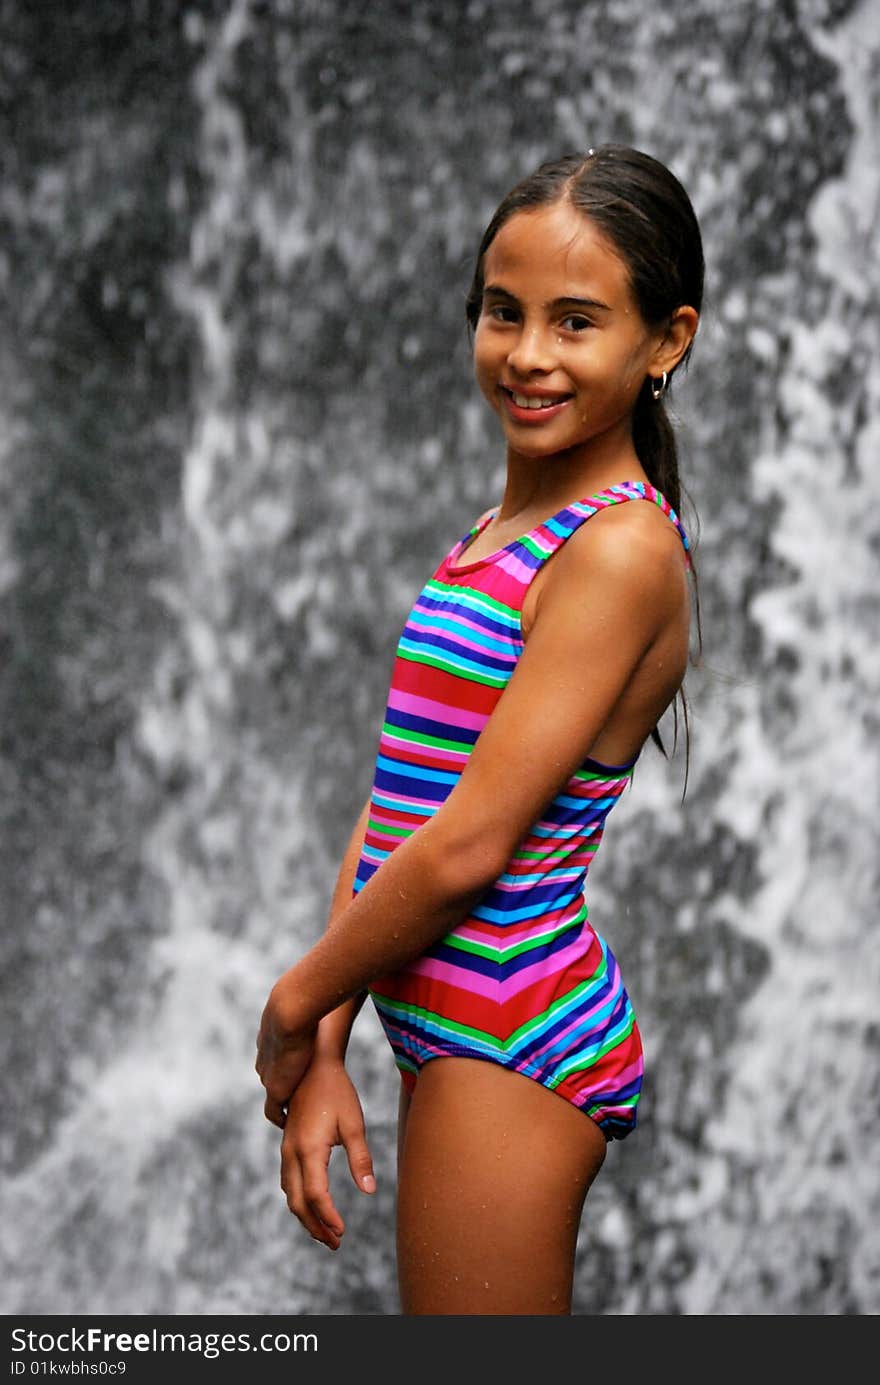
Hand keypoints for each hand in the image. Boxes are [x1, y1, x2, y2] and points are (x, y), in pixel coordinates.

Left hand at [255, 974, 317, 1126]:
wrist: (292, 1009)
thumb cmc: (306, 999)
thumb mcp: (311, 998)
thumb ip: (317, 995)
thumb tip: (332, 982)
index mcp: (270, 1039)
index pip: (274, 1059)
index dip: (284, 1067)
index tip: (296, 1074)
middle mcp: (265, 1059)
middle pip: (271, 1078)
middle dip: (281, 1087)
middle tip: (296, 1101)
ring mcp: (268, 1074)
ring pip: (273, 1095)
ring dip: (283, 1104)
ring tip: (296, 1115)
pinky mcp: (275, 1088)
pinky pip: (273, 1111)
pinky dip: (280, 1117)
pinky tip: (290, 1123)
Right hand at [280, 1056, 375, 1249]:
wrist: (313, 1063)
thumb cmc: (337, 1091)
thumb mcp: (354, 1124)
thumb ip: (360, 1158)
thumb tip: (369, 1191)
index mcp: (309, 1149)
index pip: (316, 1196)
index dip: (328, 1218)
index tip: (343, 1233)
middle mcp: (292, 1152)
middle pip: (298, 1202)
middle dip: (315, 1226)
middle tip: (335, 1244)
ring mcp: (286, 1148)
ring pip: (290, 1193)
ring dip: (306, 1216)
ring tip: (325, 1232)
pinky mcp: (287, 1144)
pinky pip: (288, 1180)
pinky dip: (299, 1199)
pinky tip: (312, 1205)